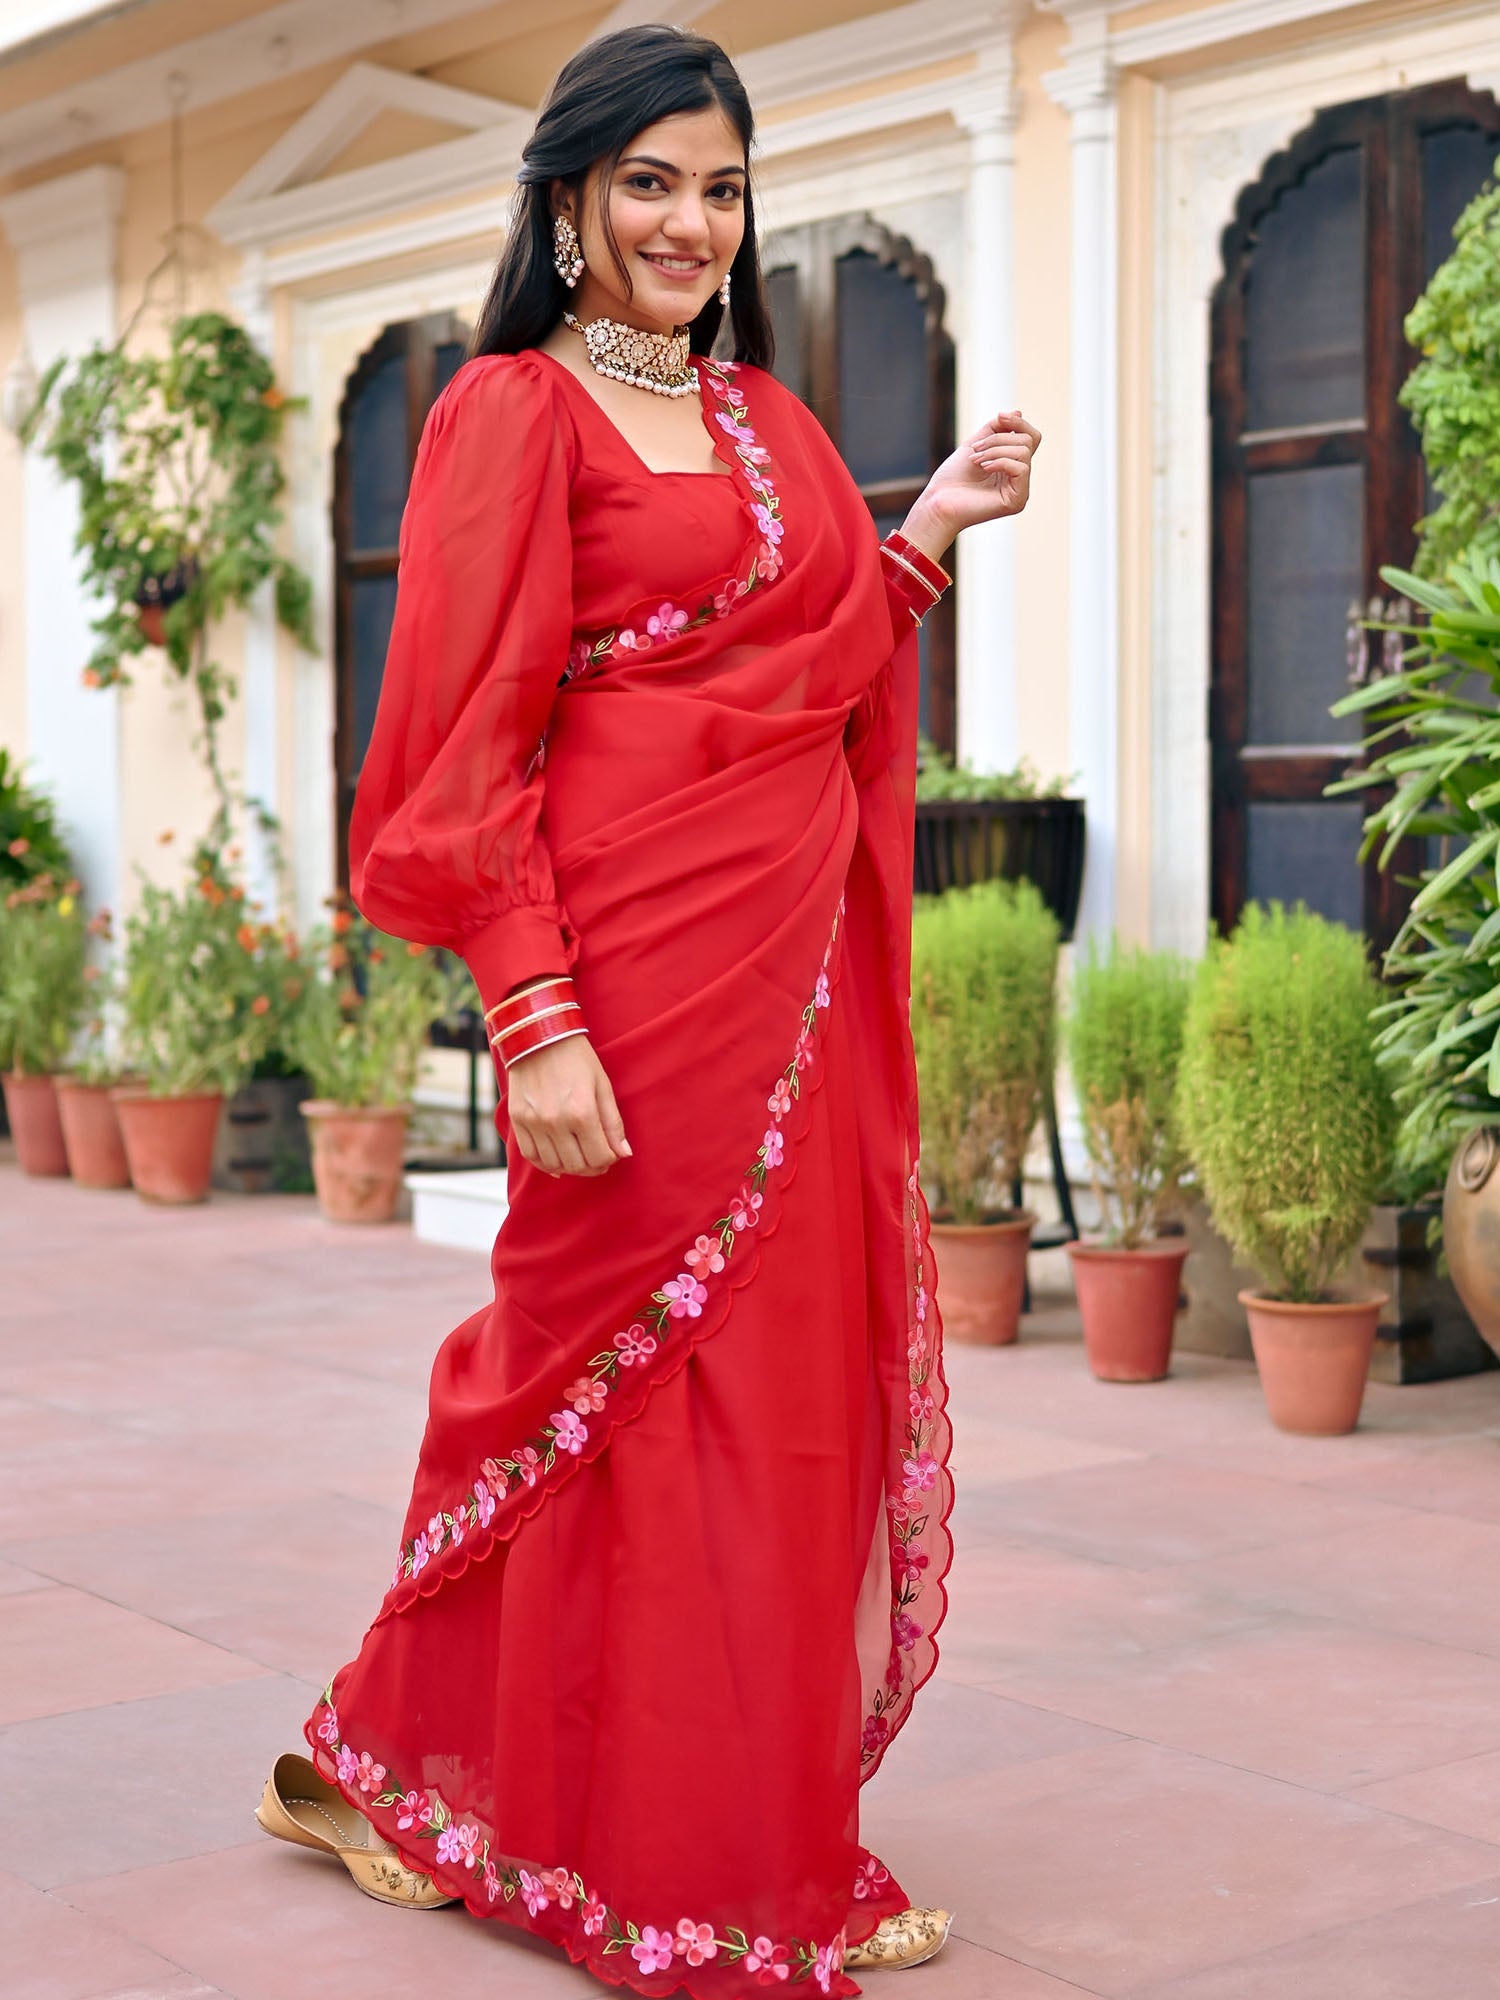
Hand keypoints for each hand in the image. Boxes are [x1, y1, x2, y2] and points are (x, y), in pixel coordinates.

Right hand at [506, 1034, 631, 1177]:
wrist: (539, 1036)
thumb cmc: (576, 1058)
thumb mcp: (602, 1085)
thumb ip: (613, 1123)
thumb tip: (623, 1154)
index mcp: (582, 1112)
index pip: (599, 1156)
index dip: (609, 1160)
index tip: (611, 1154)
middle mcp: (555, 1121)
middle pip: (578, 1165)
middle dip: (592, 1167)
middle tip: (597, 1159)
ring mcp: (533, 1122)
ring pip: (554, 1164)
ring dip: (570, 1167)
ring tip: (579, 1157)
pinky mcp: (517, 1120)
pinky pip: (531, 1155)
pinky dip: (546, 1164)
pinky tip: (557, 1160)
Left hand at [901, 409, 1041, 559]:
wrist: (938, 501)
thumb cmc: (953, 477)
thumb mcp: (976, 444)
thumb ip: (996, 428)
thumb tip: (1018, 412)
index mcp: (1011, 465)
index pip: (1030, 438)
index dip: (1018, 423)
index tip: (999, 417)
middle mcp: (1019, 478)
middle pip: (1027, 441)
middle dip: (999, 439)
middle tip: (976, 450)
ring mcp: (1020, 490)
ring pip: (1023, 453)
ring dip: (995, 450)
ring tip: (975, 460)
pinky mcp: (1017, 501)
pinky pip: (1021, 469)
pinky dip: (1000, 462)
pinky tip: (983, 468)